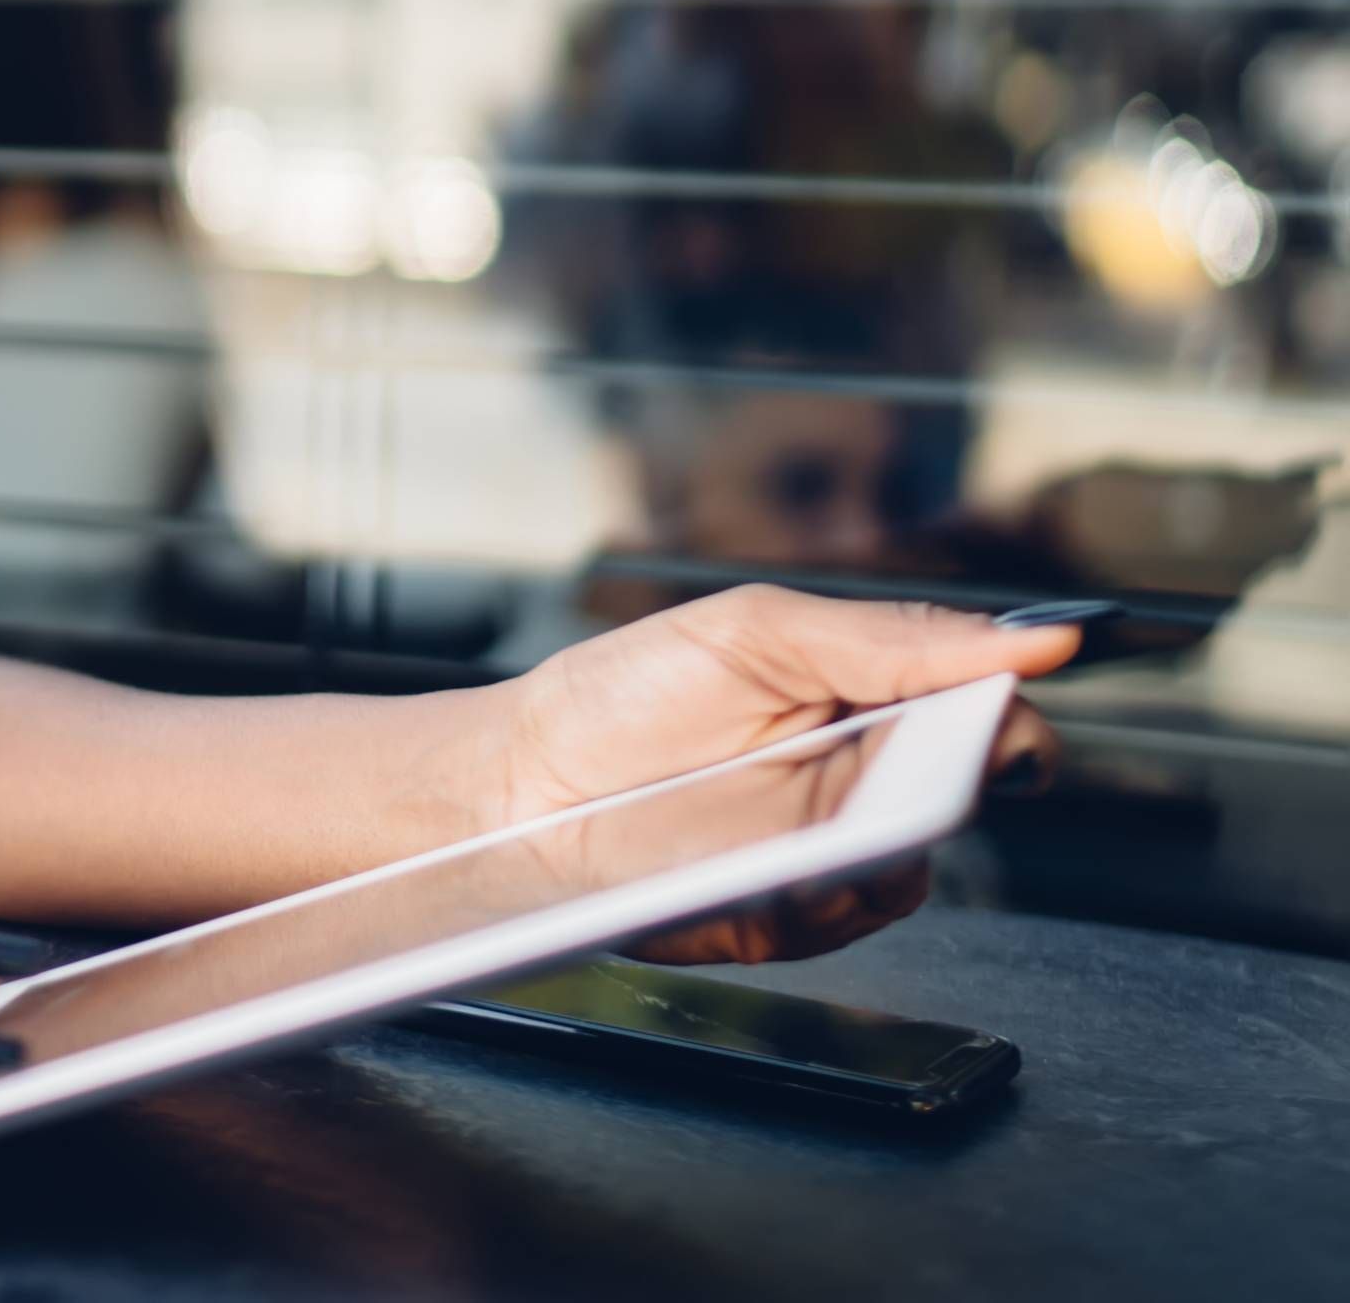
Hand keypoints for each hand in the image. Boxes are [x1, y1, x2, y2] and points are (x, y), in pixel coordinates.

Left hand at [482, 587, 1073, 963]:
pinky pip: (841, 918)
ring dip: (876, 844)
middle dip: (949, 781)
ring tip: (815, 811)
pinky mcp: (788, 920)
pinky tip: (766, 864)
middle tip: (910, 763)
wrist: (519, 785)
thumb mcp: (755, 633)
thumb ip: (892, 637)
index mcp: (866, 697)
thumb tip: (1033, 640)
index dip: (1007, 720)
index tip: (998, 718)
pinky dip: (817, 896)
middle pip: (964, 794)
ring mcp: (826, 855)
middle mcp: (860, 781)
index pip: (986, 712)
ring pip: (911, 866)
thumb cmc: (622, 697)